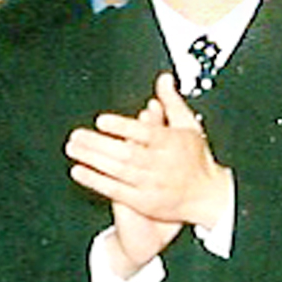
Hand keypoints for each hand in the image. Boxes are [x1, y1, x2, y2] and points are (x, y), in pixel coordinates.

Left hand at [67, 76, 223, 266]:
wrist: (207, 196)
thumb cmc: (196, 159)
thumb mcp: (188, 126)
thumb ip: (172, 102)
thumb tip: (163, 80)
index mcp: (170, 142)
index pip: (144, 133)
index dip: (122, 126)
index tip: (102, 120)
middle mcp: (160, 164)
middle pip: (126, 153)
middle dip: (99, 144)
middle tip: (77, 135)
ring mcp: (151, 184)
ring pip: (118, 171)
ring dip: (93, 160)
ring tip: (74, 149)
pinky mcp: (144, 201)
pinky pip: (116, 190)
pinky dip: (96, 181)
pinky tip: (79, 171)